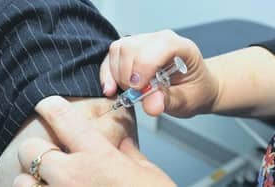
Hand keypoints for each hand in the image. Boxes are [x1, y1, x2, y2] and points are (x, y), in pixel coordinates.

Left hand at [13, 96, 175, 186]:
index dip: (51, 107)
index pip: (63, 120)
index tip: (47, 105)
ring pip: (22, 181)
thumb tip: (123, 142)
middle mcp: (73, 177)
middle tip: (52, 151)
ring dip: (32, 177)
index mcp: (98, 158)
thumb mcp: (147, 172)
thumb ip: (130, 153)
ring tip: (49, 178)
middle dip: (38, 147)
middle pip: (31, 150)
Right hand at [100, 30, 218, 116]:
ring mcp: (144, 42)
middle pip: (132, 48)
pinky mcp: (131, 50)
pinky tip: (111, 88)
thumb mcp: (187, 101)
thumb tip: (151, 105)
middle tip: (136, 95)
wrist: (194, 86)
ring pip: (118, 50)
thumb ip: (169, 101)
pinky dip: (108, 73)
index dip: (144, 68)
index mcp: (181, 47)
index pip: (158, 46)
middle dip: (127, 75)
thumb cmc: (194, 90)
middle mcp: (160, 39)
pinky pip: (112, 56)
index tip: (139, 90)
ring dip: (117, 75)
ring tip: (130, 91)